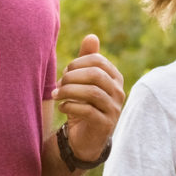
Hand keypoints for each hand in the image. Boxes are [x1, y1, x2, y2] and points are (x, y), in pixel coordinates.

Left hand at [55, 34, 124, 163]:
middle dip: (72, 77)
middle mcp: (118, 92)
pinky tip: (62, 107)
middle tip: (58, 85)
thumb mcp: (83, 81)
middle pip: (95, 75)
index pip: (97, 61)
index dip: (77, 63)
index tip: (64, 72)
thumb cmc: (83, 105)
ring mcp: (114, 109)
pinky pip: (88, 111)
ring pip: (92, 92)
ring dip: (69, 91)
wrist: (83, 139)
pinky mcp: (105, 125)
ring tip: (57, 95)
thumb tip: (91, 36)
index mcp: (114, 78)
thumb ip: (87, 60)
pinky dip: (71, 107)